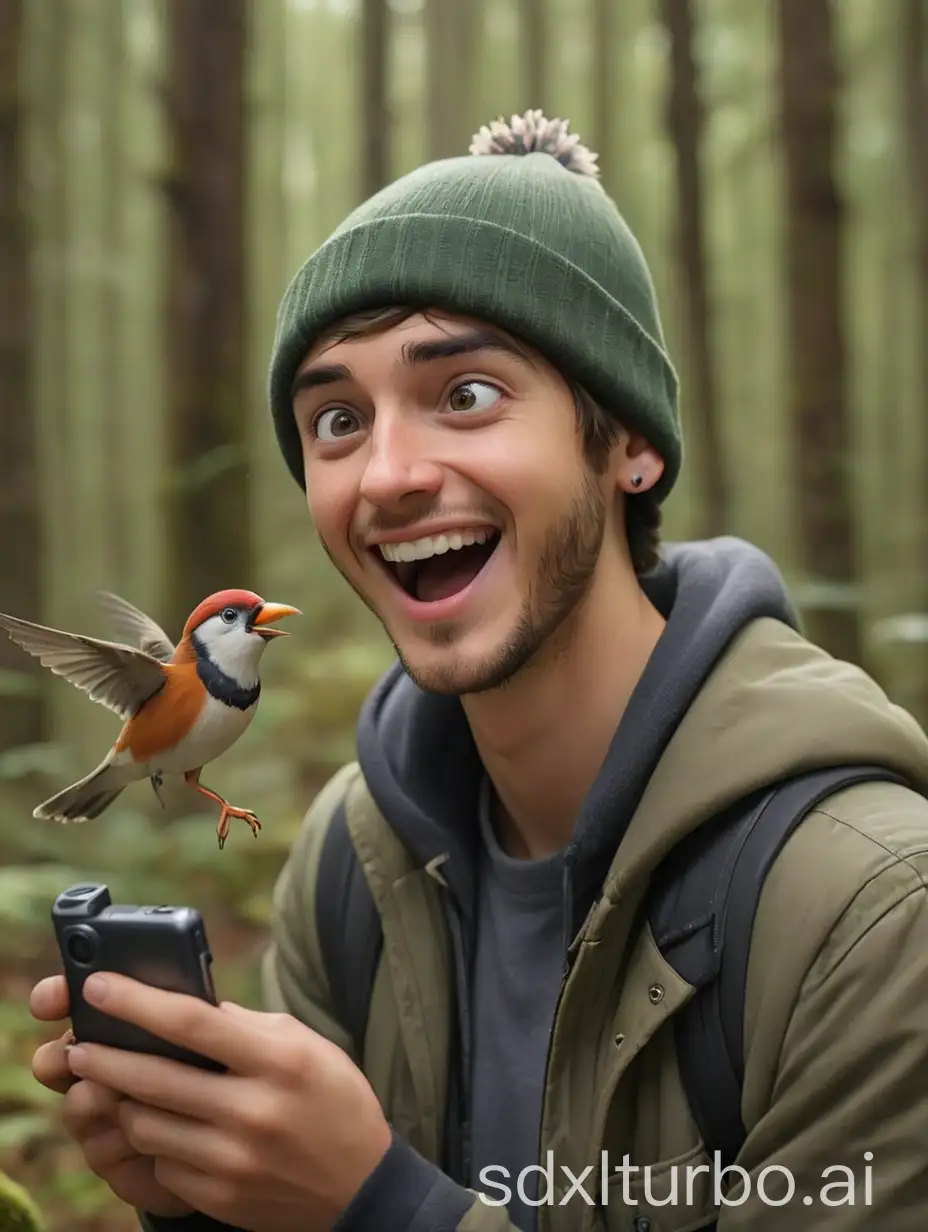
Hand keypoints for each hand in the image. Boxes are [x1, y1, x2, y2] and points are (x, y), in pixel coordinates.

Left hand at [58, 972, 391, 1231]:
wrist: (360, 1186)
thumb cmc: (331, 1098)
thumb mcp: (303, 1045)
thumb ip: (244, 1026)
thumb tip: (181, 1006)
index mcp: (278, 1060)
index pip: (191, 1023)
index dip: (137, 1002)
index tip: (98, 986)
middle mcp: (253, 1110)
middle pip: (153, 1077)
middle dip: (103, 1057)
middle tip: (79, 1045)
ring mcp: (234, 1159)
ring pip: (146, 1124)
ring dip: (124, 1102)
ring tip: (117, 1088)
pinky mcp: (220, 1196)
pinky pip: (161, 1164)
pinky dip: (154, 1142)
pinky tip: (160, 1127)